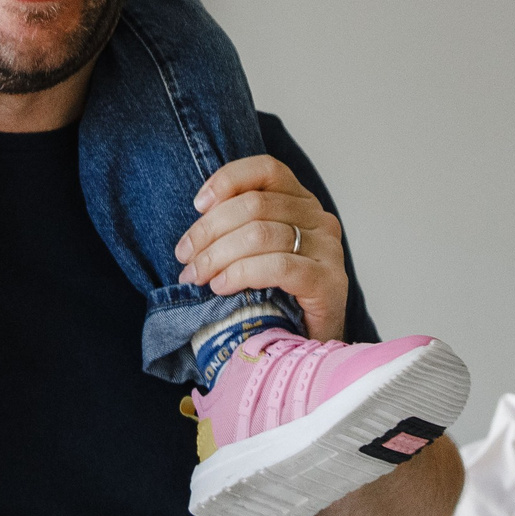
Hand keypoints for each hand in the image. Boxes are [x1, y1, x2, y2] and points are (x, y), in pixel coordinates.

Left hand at [175, 155, 347, 342]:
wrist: (310, 346)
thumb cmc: (276, 296)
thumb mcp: (256, 252)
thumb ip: (238, 226)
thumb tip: (199, 215)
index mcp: (302, 202)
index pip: (266, 170)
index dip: (228, 179)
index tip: (198, 205)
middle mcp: (320, 220)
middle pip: (255, 205)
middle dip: (210, 230)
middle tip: (185, 258)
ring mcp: (328, 250)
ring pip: (261, 234)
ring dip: (217, 255)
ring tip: (197, 276)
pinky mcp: (328, 282)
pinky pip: (277, 266)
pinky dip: (241, 273)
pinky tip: (221, 286)